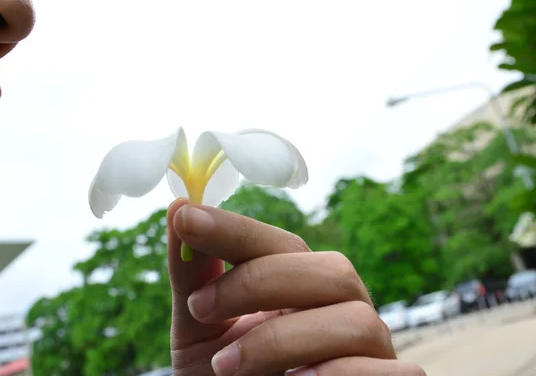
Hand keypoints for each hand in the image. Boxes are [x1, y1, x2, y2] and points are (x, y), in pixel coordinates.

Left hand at [167, 199, 424, 375]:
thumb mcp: (199, 331)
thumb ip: (194, 276)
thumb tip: (177, 208)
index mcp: (302, 287)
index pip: (282, 244)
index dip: (237, 229)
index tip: (187, 219)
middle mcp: (343, 308)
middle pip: (331, 270)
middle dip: (259, 282)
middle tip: (200, 307)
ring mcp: (372, 349)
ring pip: (354, 320)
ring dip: (281, 339)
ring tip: (226, 367)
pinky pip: (389, 372)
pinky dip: (336, 375)